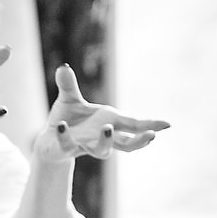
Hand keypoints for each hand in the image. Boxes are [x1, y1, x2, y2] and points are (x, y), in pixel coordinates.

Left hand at [33, 63, 168, 165]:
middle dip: (139, 140)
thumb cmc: (67, 120)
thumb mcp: (69, 99)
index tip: (168, 124)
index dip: (151, 125)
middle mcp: (102, 137)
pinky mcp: (67, 149)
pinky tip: (61, 126)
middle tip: (151, 136)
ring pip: (102, 150)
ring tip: (107, 128)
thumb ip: (69, 85)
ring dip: (106, 141)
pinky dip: (64, 135)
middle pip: (127, 144)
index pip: (134, 125)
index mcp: (109, 123)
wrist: (48, 142)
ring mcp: (86, 145)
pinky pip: (67, 144)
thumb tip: (62, 67)